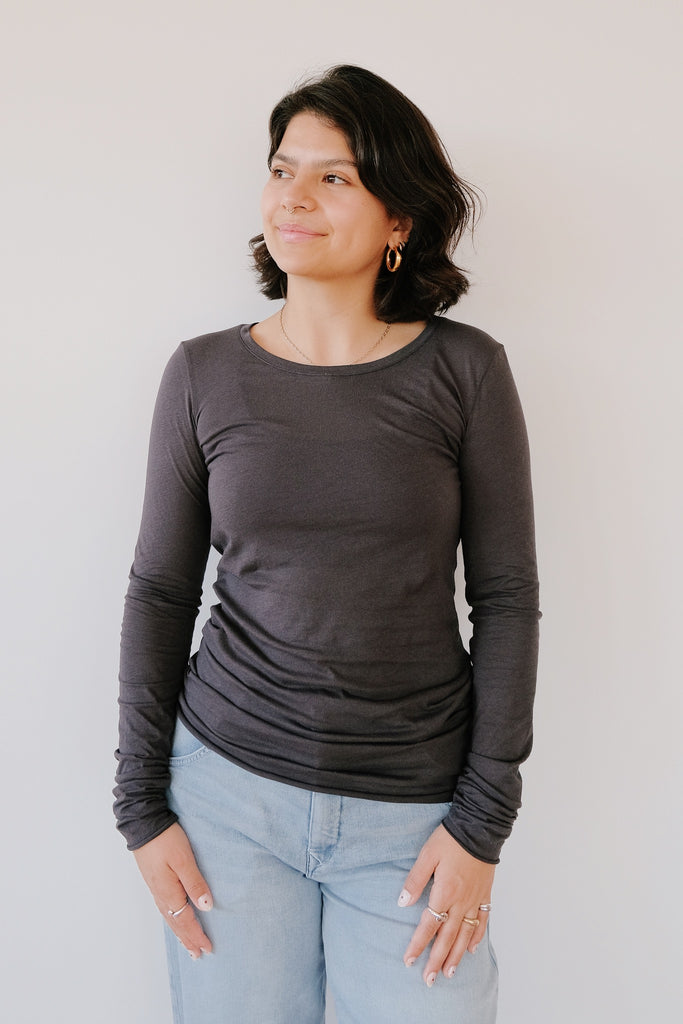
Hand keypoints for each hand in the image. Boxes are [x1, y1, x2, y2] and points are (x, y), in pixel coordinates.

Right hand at [133, 823, 213, 958]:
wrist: (143, 823)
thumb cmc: (165, 839)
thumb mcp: (184, 859)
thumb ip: (195, 883)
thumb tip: (206, 907)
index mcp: (168, 892)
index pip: (185, 921)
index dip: (197, 935)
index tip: (207, 948)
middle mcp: (160, 894)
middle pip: (175, 923)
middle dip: (188, 939)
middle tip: (198, 955)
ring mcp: (155, 887)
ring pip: (169, 917)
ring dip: (179, 932)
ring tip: (187, 945)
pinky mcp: (153, 880)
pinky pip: (164, 908)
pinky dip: (171, 919)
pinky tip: (174, 918)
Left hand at [398, 824, 493, 985]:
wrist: (480, 827)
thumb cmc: (451, 839)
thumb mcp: (427, 855)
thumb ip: (415, 880)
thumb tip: (402, 902)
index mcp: (445, 892)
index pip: (428, 925)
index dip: (418, 944)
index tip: (408, 960)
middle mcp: (462, 901)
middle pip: (447, 937)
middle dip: (436, 959)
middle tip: (429, 980)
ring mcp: (476, 900)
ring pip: (465, 935)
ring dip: (456, 956)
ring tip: (448, 973)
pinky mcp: (485, 895)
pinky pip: (483, 922)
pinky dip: (477, 937)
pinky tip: (472, 949)